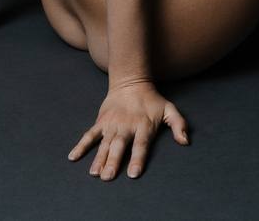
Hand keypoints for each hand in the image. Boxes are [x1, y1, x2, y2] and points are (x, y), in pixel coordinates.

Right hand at [67, 79, 189, 179]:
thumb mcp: (169, 109)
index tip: (133, 173)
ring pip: (104, 143)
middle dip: (113, 161)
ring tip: (94, 173)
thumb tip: (185, 142)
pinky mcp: (101, 121)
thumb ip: (179, 124)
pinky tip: (73, 157)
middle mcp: (126, 126)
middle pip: (119, 146)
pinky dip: (81, 145)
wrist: (131, 81)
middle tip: (108, 177)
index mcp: (143, 125)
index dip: (137, 159)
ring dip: (98, 158)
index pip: (141, 145)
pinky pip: (90, 134)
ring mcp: (112, 124)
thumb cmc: (152, 100)